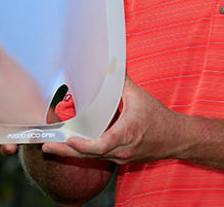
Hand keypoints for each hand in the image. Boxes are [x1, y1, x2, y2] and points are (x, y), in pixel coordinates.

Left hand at [41, 77, 185, 163]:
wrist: (177, 138)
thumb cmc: (160, 118)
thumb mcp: (140, 96)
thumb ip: (121, 81)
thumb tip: (111, 64)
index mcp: (127, 133)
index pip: (101, 144)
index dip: (83, 144)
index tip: (69, 140)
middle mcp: (122, 149)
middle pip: (90, 154)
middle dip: (67, 151)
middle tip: (47, 146)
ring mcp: (121, 157)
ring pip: (93, 157)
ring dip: (72, 152)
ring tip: (52, 146)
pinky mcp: (121, 159)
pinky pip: (99, 157)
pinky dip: (85, 152)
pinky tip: (72, 146)